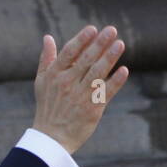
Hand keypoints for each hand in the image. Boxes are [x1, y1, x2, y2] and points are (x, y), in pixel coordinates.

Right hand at [31, 25, 128, 155]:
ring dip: (110, 57)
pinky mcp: (92, 109)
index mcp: (54, 75)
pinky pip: (106, 92)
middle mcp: (67, 83)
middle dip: (100, 43)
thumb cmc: (48, 106)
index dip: (82, 40)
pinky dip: (116, 81)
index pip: (70, 53)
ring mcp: (80, 96)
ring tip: (120, 44)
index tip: (93, 29)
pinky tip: (124, 70)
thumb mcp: (41, 81)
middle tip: (112, 30)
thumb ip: (47, 58)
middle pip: (86, 60)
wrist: (52, 138)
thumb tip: (48, 37)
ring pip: (98, 73)